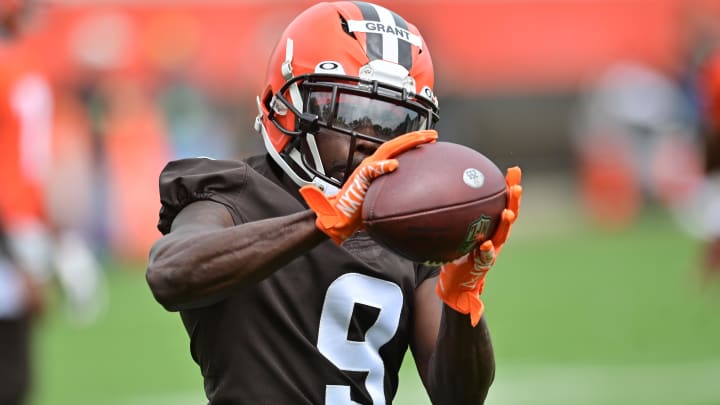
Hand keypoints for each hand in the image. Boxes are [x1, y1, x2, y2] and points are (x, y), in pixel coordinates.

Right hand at [300, 130, 437, 242]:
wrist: (338, 217)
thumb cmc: (358, 210)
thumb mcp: (381, 200)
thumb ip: (393, 193)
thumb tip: (413, 198)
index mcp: (377, 167)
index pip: (398, 150)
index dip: (414, 143)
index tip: (432, 140)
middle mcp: (372, 164)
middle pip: (396, 145)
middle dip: (415, 137)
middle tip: (434, 134)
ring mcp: (365, 170)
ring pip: (386, 150)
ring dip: (405, 143)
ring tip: (422, 139)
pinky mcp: (359, 179)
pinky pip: (370, 171)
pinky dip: (381, 166)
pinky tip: (394, 164)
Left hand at [436, 166, 521, 325]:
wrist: (455, 287)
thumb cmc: (453, 257)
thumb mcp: (451, 235)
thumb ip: (448, 219)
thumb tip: (431, 193)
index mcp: (489, 229)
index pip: (501, 204)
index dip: (509, 189)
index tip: (513, 171)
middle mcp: (493, 238)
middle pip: (508, 216)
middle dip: (514, 200)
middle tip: (517, 185)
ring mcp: (490, 253)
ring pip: (502, 236)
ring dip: (506, 223)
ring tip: (508, 211)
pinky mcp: (482, 268)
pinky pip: (485, 258)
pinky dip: (486, 251)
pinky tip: (485, 245)